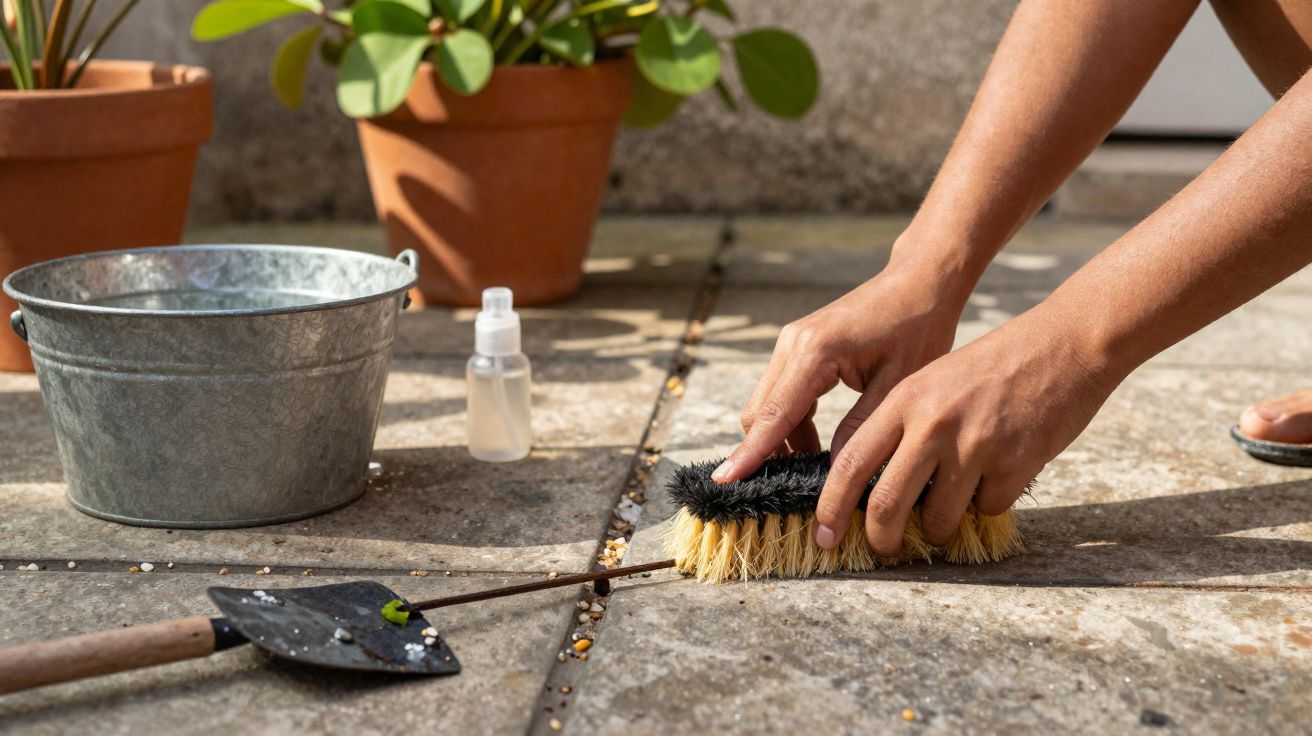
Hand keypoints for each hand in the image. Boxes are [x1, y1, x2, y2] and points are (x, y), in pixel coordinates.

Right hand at [712, 259, 967, 483]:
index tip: (724, 481)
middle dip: (765, 454)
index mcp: (816, 351)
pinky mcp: (798, 348)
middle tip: (791, 491)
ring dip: (782, 441)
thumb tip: (832, 473)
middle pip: (759, 413)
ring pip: (767, 406)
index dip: (749, 453)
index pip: (773, 414)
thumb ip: (860, 429)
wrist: (919, 282)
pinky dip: (791, 424)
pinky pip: (781, 395)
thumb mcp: (898, 385)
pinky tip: (817, 446)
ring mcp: (791, 343)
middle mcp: (792, 344)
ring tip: (812, 473)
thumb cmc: (918, 328)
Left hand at [811, 310, 1118, 554]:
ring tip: (949, 512)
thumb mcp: (934, 381)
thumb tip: (871, 488)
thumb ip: (903, 427)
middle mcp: (933, 423)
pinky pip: (988, 509)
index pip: (851, 463)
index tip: (822, 534)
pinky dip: (988, 505)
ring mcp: (975, 445)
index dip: (830, 506)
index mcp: (905, 400)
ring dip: (939, 530)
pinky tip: (999, 475)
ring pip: (938, 520)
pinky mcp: (1015, 464)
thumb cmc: (994, 366)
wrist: (1065, 343)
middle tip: (884, 548)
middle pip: (885, 505)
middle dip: (880, 538)